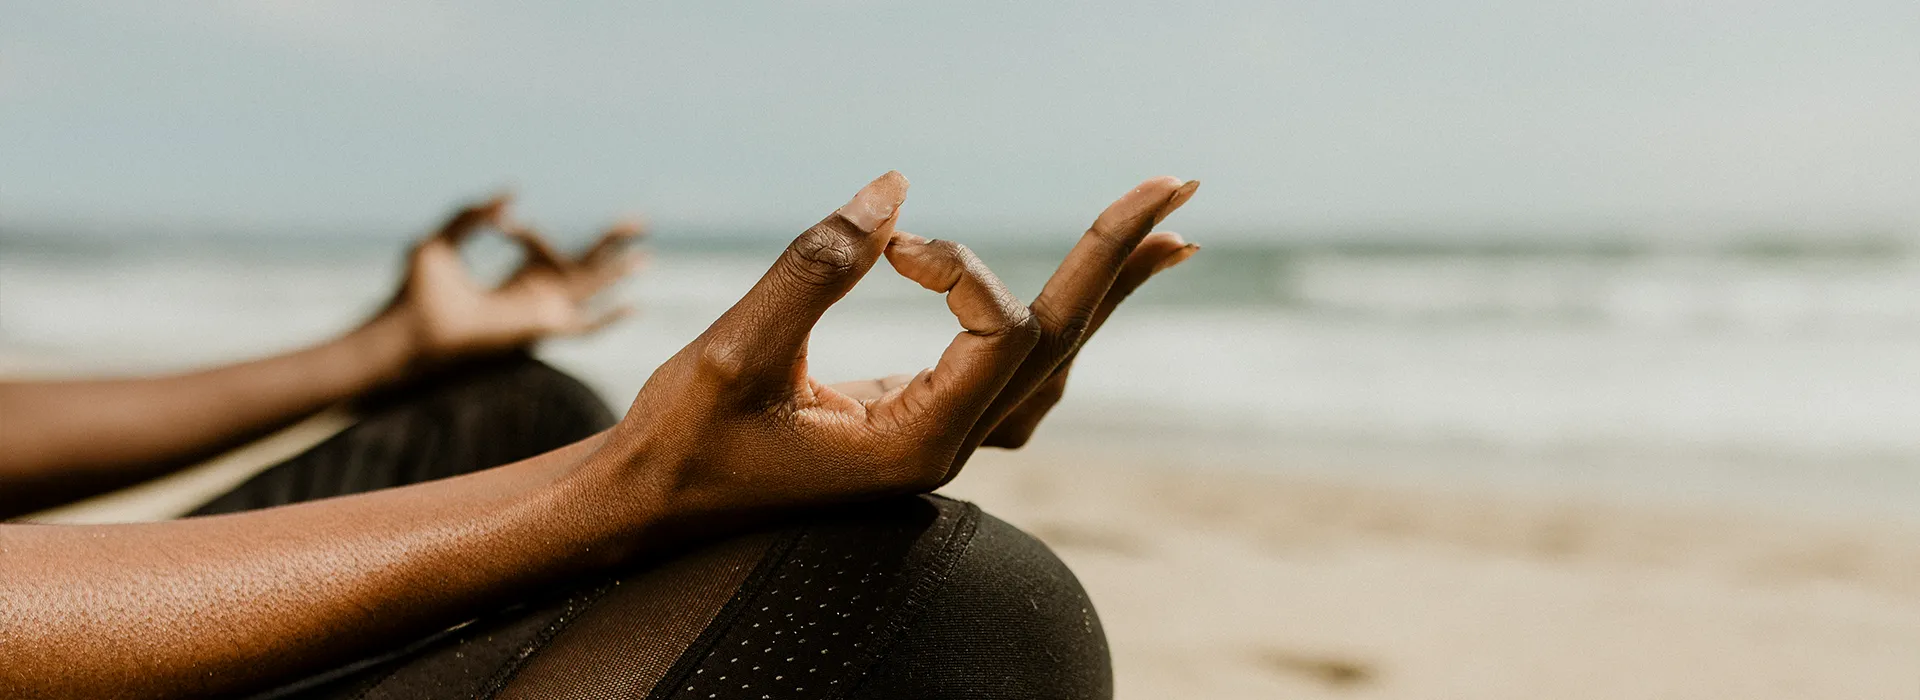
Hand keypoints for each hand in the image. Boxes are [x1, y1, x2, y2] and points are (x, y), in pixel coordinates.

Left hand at [375, 195, 644, 362]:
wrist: (413, 325)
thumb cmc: (417, 290)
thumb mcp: (443, 239)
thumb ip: (471, 213)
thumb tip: (511, 194)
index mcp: (516, 278)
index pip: (542, 244)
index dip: (526, 232)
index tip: (501, 222)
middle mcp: (535, 296)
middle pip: (585, 264)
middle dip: (611, 241)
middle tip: (640, 220)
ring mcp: (541, 311)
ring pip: (593, 287)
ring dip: (619, 270)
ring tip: (646, 255)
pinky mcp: (541, 326)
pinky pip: (584, 326)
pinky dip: (608, 318)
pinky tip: (634, 306)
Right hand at [578, 172, 1198, 534]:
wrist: (648, 509)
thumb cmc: (684, 442)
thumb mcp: (737, 354)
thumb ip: (816, 267)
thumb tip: (896, 187)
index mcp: (916, 445)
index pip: (1001, 333)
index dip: (962, 267)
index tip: (892, 243)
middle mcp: (945, 448)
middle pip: (1058, 343)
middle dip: (1114, 258)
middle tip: (1176, 184)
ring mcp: (937, 441)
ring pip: (1048, 362)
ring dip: (1103, 291)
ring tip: (1164, 232)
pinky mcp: (917, 425)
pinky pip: (1013, 373)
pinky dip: (1053, 323)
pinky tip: (1078, 294)